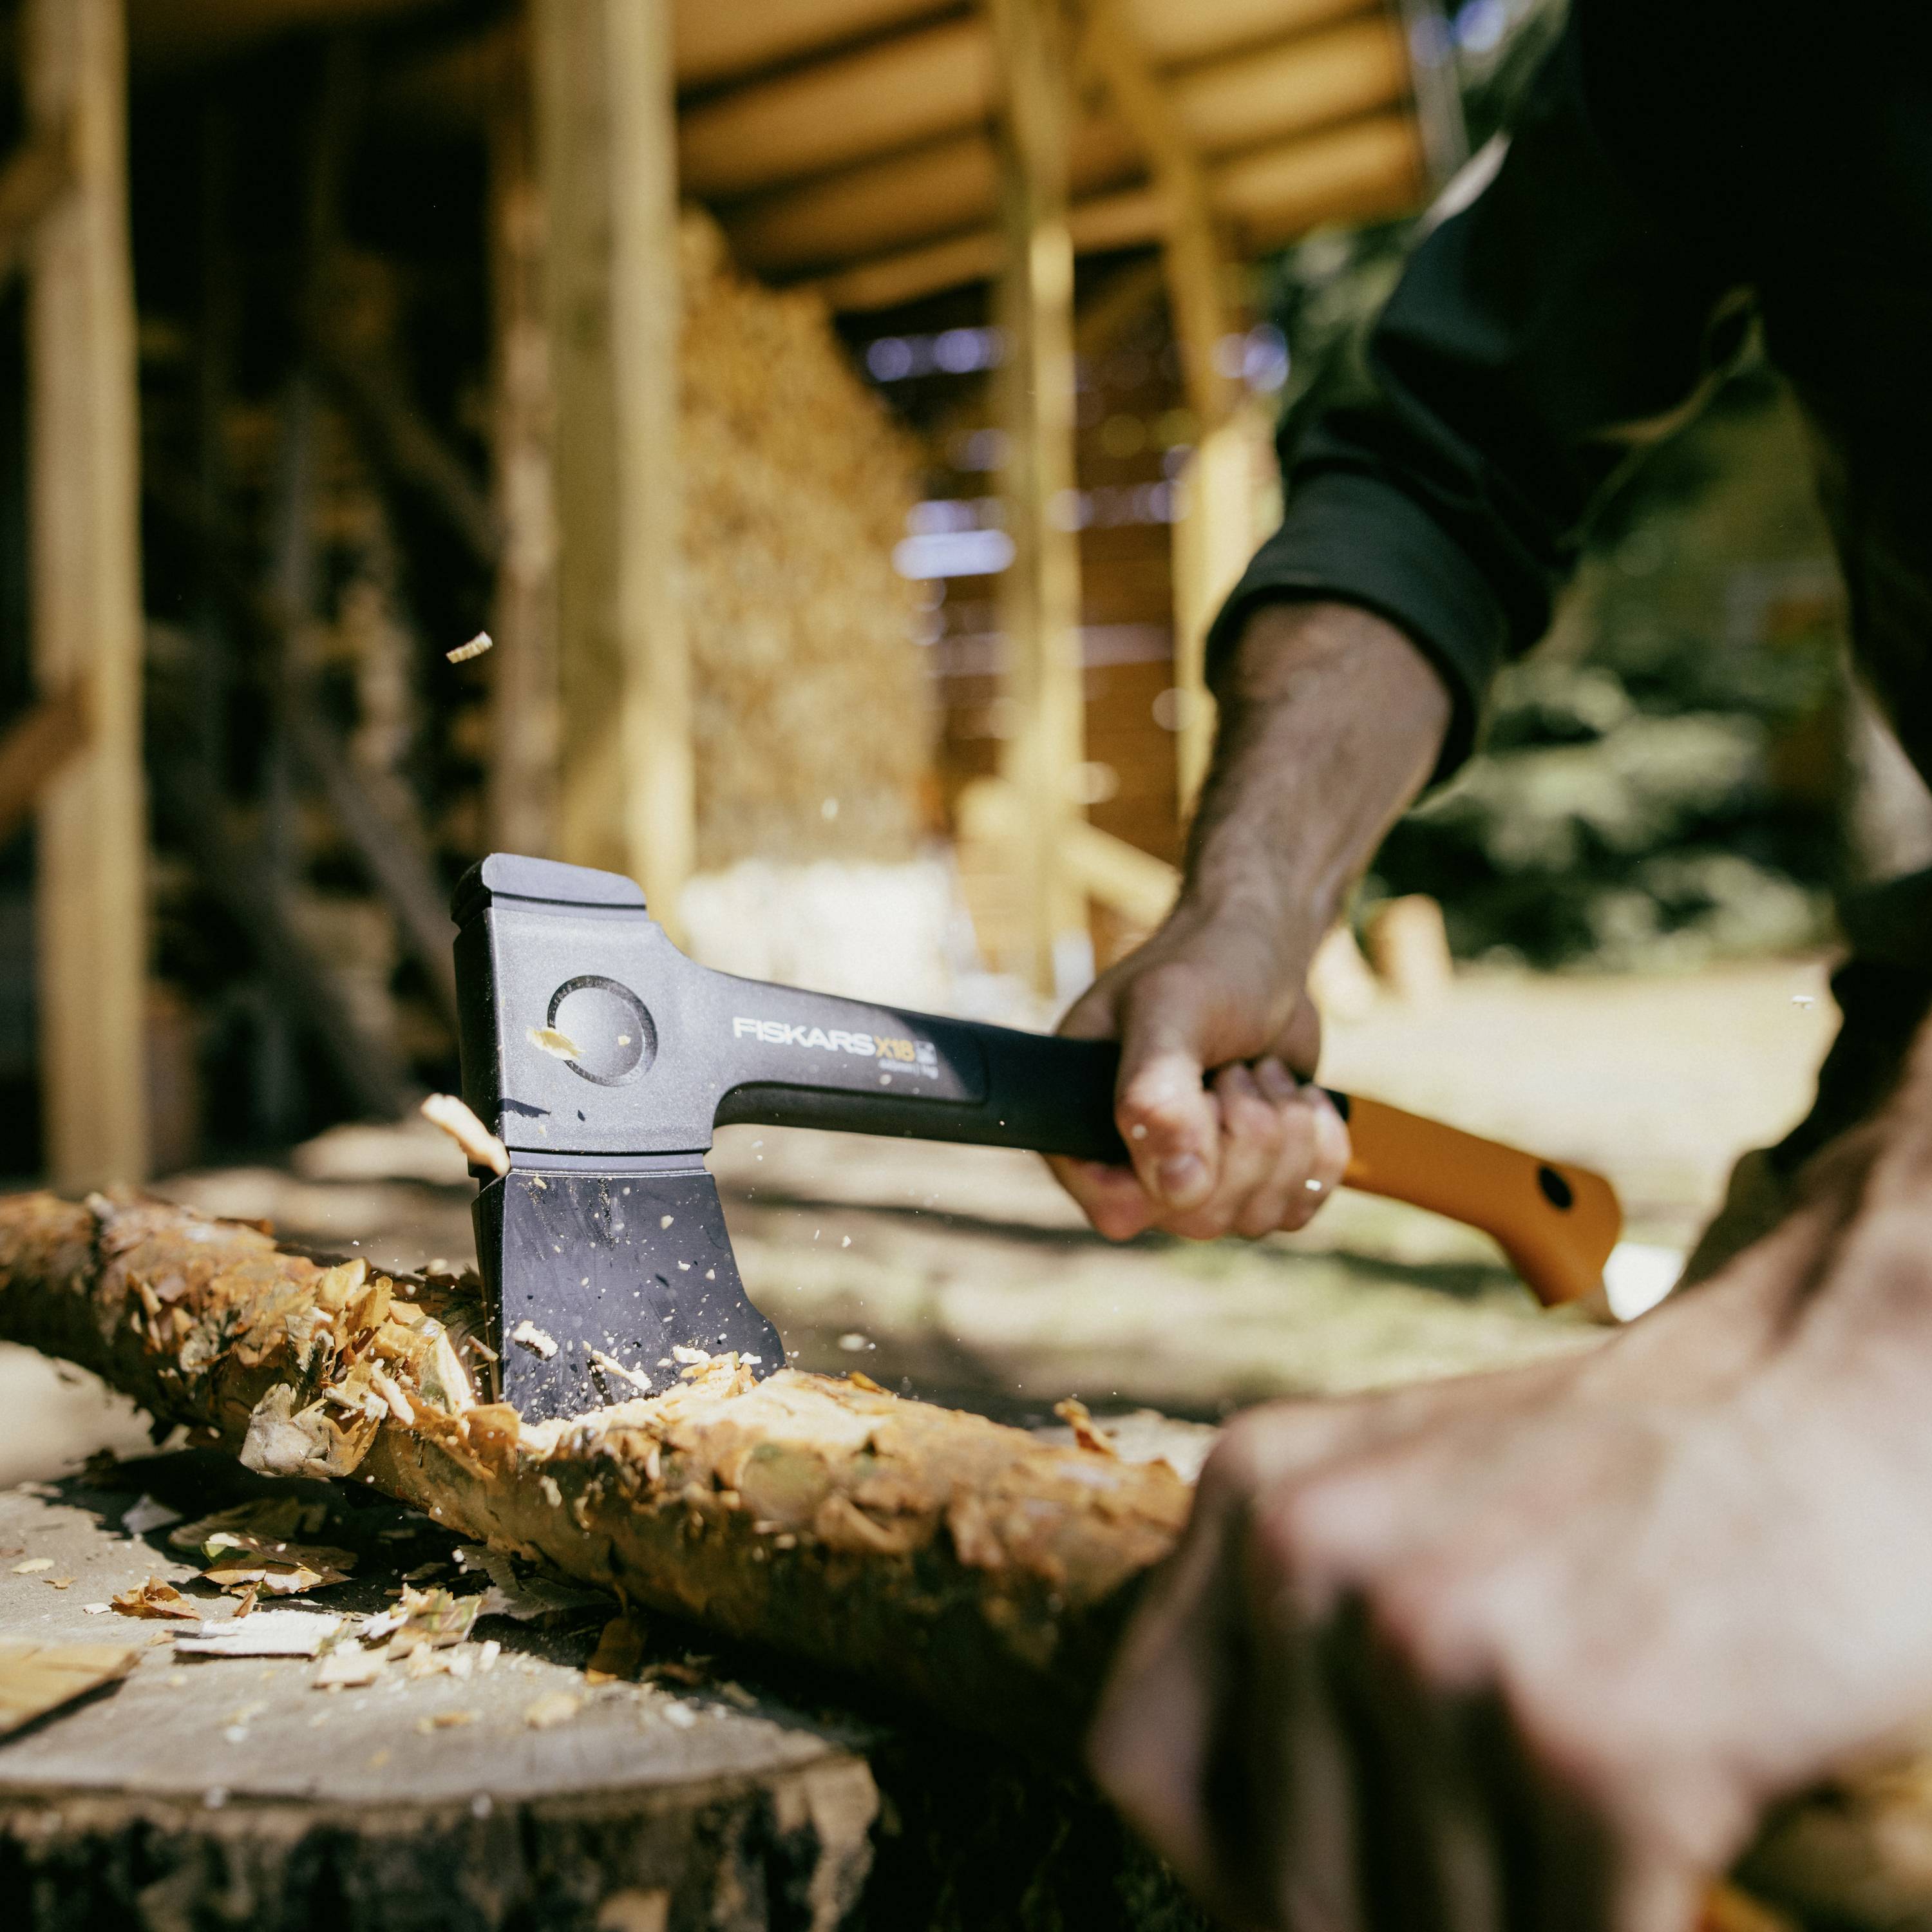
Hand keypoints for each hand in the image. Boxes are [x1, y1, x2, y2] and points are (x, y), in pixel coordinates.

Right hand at [1048, 917, 1349, 1240]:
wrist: (1262, 949)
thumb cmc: (1203, 964)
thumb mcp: (1171, 1008)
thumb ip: (1157, 1093)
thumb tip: (1176, 1187)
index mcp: (1084, 1128)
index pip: (1119, 1210)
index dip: (1171, 1172)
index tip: (1202, 1096)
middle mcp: (1136, 1166)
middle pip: (1198, 1218)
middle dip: (1244, 1135)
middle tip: (1235, 1067)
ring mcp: (1201, 1179)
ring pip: (1256, 1217)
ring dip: (1285, 1134)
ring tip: (1261, 1071)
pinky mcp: (1257, 1179)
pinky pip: (1301, 1208)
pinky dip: (1320, 1148)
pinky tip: (1301, 1096)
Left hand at [1087, 1093, 1931, 1931]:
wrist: (1839, 1382)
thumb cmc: (1632, 1472)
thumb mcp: (1406, 1498)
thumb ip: (1307, 1631)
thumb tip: (1254, 1864)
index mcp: (1257, 1497)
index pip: (1136, 1757)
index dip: (1222, 1868)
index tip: (1316, 1888)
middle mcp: (1317, 1560)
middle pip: (1281, 1884)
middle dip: (1383, 1920)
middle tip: (1490, 1883)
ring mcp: (1446, 1648)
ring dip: (1513, 1929)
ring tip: (1581, 1863)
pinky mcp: (1596, 1748)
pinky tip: (1664, 1893)